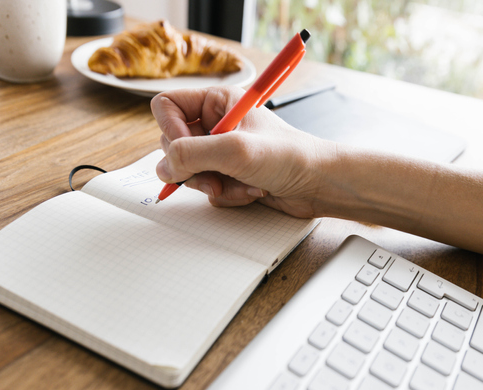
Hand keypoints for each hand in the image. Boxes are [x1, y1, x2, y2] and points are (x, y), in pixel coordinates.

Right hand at [151, 86, 334, 217]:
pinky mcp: (228, 175)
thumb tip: (163, 167)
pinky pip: (207, 189)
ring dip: (215, 185)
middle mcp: (215, 124)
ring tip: (244, 183)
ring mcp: (221, 151)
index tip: (182, 151)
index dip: (169, 130)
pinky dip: (228, 195)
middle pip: (173, 145)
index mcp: (216, 102)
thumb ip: (191, 155)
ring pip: (189, 172)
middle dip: (195, 168)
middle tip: (216, 178)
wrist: (318, 184)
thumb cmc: (289, 156)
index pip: (166, 106)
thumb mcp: (235, 150)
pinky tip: (251, 190)